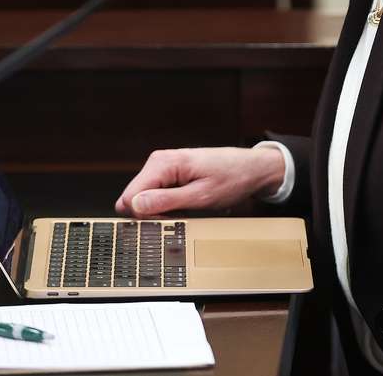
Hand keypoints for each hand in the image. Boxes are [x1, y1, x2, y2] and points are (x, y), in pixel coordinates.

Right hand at [114, 146, 285, 216]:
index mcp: (164, 163)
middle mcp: (158, 162)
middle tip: (180, 217)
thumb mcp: (201, 196)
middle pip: (135, 199)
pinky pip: (155, 196)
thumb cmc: (232, 178)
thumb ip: (166, 201)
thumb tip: (135, 205)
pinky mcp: (168, 175)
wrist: (252, 168)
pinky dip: (166, 207)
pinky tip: (183, 208)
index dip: (145, 216)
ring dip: (160, 212)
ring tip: (185, 211)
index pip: (131, 196)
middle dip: (152, 215)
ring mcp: (162, 168)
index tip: (168, 221)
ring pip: (144, 200)